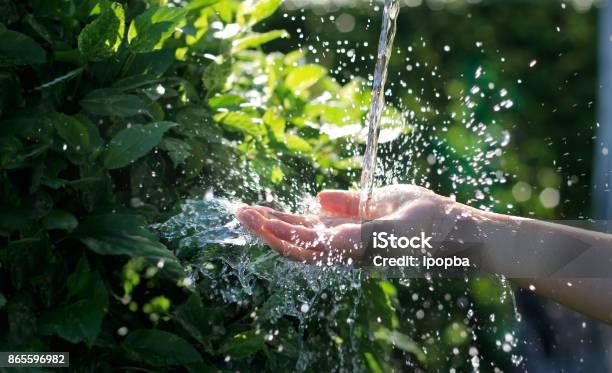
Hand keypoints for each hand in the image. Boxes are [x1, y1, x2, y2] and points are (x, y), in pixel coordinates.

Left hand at [236, 185, 474, 264]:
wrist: (457, 234)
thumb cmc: (433, 227)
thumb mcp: (400, 221)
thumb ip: (362, 223)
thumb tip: (323, 218)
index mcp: (354, 248)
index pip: (306, 243)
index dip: (278, 230)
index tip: (254, 216)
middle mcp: (347, 248)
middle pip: (297, 241)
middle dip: (267, 226)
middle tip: (239, 209)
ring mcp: (350, 240)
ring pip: (305, 235)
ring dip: (277, 223)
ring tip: (252, 208)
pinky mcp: (357, 231)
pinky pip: (322, 228)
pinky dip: (299, 220)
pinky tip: (286, 212)